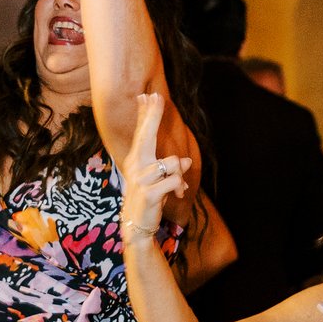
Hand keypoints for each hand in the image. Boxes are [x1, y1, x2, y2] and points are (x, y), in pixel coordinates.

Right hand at [121, 91, 190, 240]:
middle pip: (147, 136)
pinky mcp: (149, 193)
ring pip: (172, 163)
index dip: (146, 114)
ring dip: (179, 175)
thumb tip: (187, 161)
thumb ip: (171, 168)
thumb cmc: (149, 200)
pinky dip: (180, 187)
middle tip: (156, 96)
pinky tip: (178, 195)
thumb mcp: (161, 182)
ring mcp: (140, 179)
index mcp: (136, 160)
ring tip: (175, 188)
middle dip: (152, 116)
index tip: (147, 95)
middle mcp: (135, 166)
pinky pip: (175, 180)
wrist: (137, 226)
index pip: (142, 133)